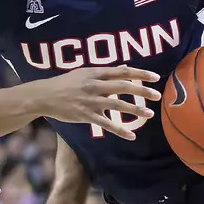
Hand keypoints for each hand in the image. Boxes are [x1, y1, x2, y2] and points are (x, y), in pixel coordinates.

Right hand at [36, 66, 159, 140]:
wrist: (45, 95)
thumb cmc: (65, 83)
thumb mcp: (85, 73)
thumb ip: (105, 72)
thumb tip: (125, 67)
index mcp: (96, 73)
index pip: (122, 72)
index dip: (140, 74)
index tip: (155, 77)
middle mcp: (95, 85)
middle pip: (123, 86)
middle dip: (142, 91)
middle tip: (158, 95)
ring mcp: (91, 101)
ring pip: (117, 105)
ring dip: (135, 109)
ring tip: (150, 114)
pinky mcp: (86, 115)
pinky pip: (106, 124)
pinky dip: (120, 130)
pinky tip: (132, 136)